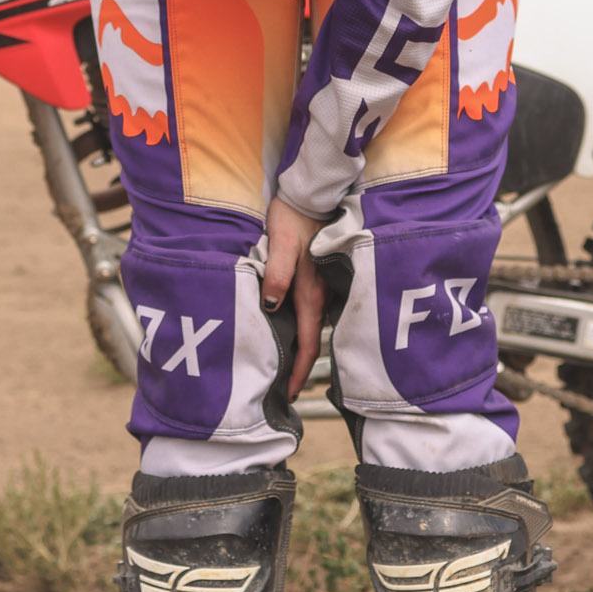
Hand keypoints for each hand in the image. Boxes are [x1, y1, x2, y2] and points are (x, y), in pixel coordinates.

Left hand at [262, 195, 325, 399]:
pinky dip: (301, 329)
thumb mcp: (281, 244)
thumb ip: (277, 274)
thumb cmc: (293, 218)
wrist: (310, 196)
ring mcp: (321, 288)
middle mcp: (320, 296)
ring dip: (300, 349)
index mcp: (311, 294)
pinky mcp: (317, 279)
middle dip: (300, 368)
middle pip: (310, 341)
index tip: (291, 395)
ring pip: (311, 328)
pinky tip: (290, 332)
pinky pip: (310, 313)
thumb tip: (272, 304)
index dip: (299, 371)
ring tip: (285, 368)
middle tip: (285, 390)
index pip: (307, 343)